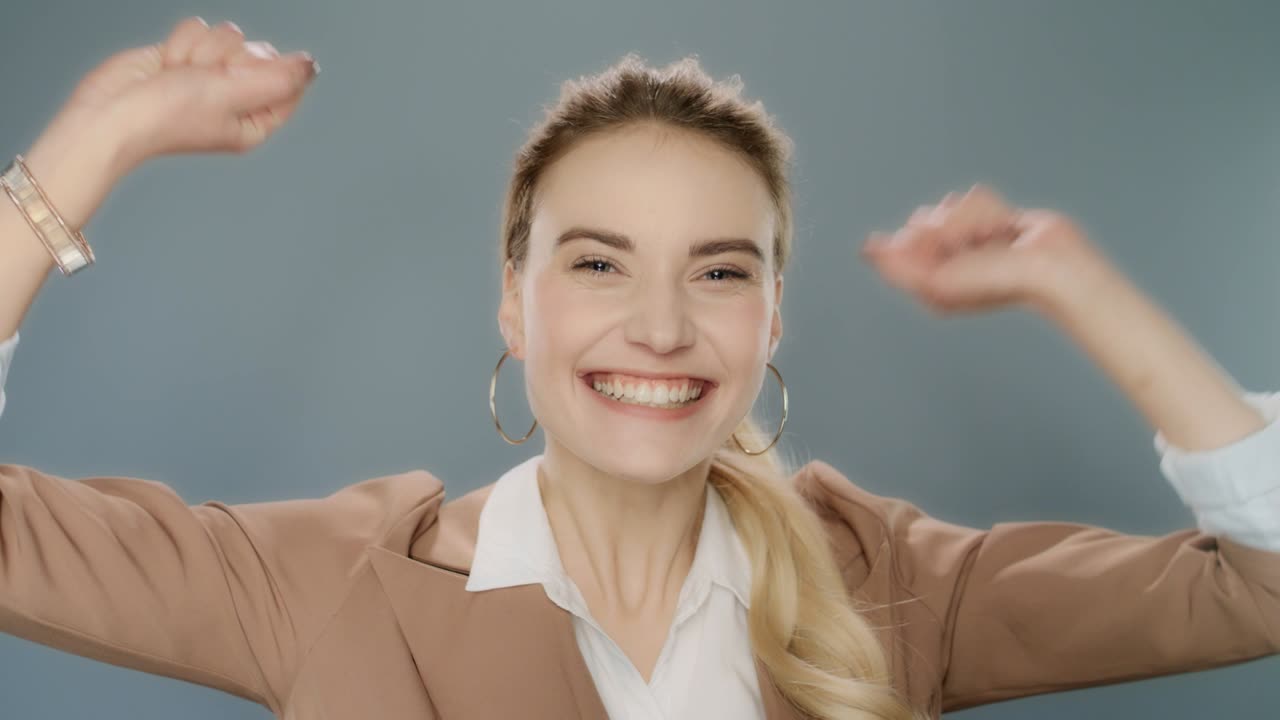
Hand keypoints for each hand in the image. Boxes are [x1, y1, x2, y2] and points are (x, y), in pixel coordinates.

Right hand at [56, 16, 316, 170]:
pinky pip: (201, 29)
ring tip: (183, 75)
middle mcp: (237, 98)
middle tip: (208, 78)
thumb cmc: (168, 116)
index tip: (243, 75)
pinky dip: (182, 42)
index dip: (269, 71)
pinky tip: (169, 66)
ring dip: (202, 51)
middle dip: (230, 58)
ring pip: (229, 35)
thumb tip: (311, 66)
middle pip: (261, 53)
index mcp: (257, 120)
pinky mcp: (187, 56)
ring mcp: (211, 76)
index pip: (289, 84)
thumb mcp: (235, 95)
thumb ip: (278, 78)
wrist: (113, 111)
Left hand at [859, 184, 1113, 315]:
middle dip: (947, 229)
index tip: (941, 253)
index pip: (900, 243)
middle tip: (970, 248)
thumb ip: (899, 267)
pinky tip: (1006, 228)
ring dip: (973, 220)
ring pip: (950, 204)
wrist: (1048, 267)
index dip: (917, 242)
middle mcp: (943, 256)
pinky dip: (992, 209)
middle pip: (922, 219)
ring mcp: (967, 235)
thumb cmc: (996, 283)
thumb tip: (868, 249)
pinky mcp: (989, 216)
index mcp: (927, 276)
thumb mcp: (936, 284)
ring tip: (993, 240)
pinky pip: (975, 195)